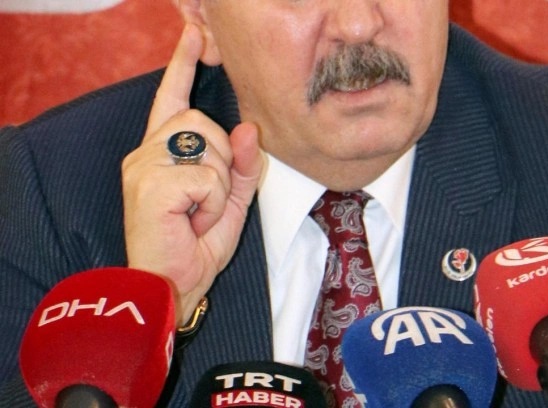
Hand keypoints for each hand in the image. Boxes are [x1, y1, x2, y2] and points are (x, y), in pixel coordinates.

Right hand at [122, 24, 261, 325]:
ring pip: (208, 147)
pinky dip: (213, 203)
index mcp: (163, 153)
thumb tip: (248, 129)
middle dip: (222, 162)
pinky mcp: (150, 181)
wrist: (173, 284)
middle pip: (202, 121)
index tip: (193, 34)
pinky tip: (193, 221)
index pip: (173, 98)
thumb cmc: (196, 244)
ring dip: (218, 186)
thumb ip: (241, 165)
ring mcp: (144, 165)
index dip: (183, 65)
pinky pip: (206, 176)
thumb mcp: (230, 201)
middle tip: (207, 202)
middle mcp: (146, 152)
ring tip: (198, 214)